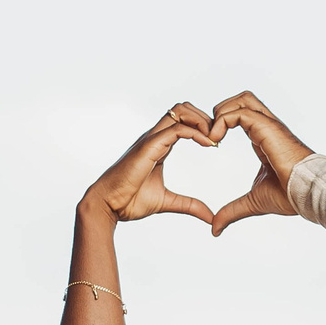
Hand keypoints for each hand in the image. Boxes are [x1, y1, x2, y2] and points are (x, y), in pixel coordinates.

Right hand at [83, 105, 217, 224]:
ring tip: (214, 139)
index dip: (202, 126)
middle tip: (218, 137)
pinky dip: (196, 133)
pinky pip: (177, 130)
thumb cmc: (129, 201)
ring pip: (180, 111)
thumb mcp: (167, 202)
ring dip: (202, 120)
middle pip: (182, 108)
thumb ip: (189, 205)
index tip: (216, 144)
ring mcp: (151, 139)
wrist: (108, 206)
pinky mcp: (149, 146)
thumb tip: (210, 216)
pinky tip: (208, 145)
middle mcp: (154, 137)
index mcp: (158, 144)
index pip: (182, 121)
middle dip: (205, 117)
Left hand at [208, 92, 315, 234]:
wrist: (308, 194)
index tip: (212, 144)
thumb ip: (232, 210)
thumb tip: (215, 229)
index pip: (242, 115)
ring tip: (212, 135)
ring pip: (242, 99)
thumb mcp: (253, 202)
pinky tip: (216, 140)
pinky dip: (223, 121)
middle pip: (242, 99)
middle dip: (221, 110)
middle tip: (210, 134)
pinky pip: (239, 113)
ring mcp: (269, 125)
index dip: (223, 123)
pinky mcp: (267, 127)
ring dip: (222, 112)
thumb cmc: (289, 196)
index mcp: (264, 138)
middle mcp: (267, 127)